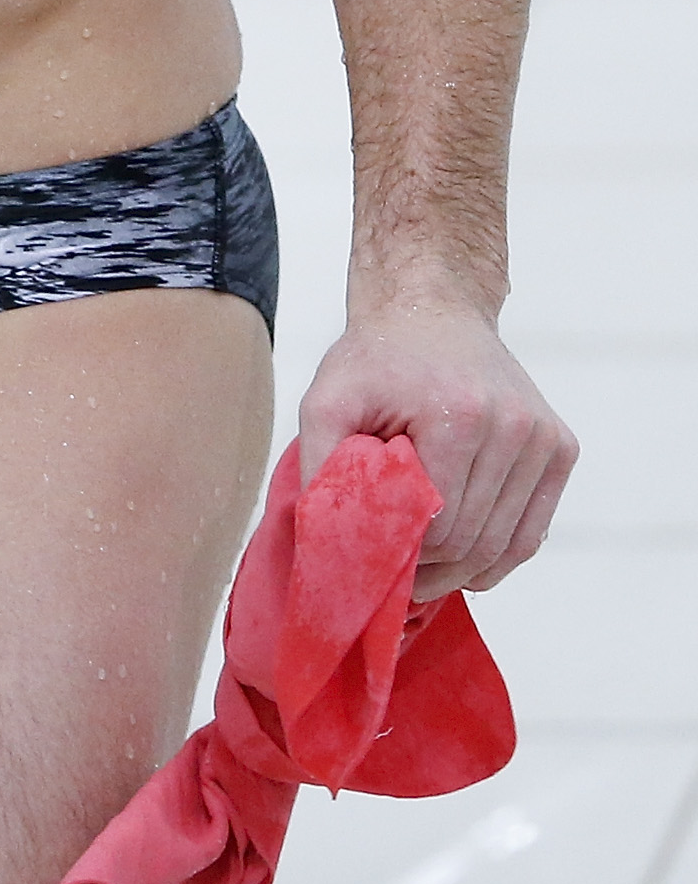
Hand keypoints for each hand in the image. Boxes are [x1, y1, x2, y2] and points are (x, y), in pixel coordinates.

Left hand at [299, 297, 576, 601]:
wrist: (431, 308)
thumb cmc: (377, 359)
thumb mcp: (327, 401)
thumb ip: (322, 468)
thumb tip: (333, 542)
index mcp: (461, 415)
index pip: (439, 527)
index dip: (405, 552)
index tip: (377, 557)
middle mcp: (513, 425)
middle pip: (474, 539)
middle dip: (433, 566)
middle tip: (399, 574)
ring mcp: (544, 437)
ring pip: (506, 545)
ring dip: (465, 569)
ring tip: (426, 571)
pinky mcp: (560, 447)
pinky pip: (532, 532)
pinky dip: (499, 557)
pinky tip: (465, 561)